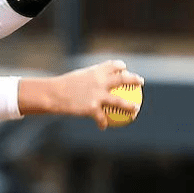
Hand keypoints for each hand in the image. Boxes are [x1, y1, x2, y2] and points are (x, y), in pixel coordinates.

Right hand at [21, 59, 142, 129]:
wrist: (53, 95)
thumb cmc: (62, 86)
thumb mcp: (76, 78)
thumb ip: (87, 80)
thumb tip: (90, 83)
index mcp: (95, 71)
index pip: (113, 65)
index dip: (121, 66)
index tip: (125, 69)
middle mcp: (100, 81)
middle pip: (123, 79)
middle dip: (134, 80)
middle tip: (140, 83)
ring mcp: (97, 95)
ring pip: (120, 101)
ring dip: (130, 106)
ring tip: (136, 110)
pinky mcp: (92, 108)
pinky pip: (101, 118)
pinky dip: (102, 123)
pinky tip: (103, 127)